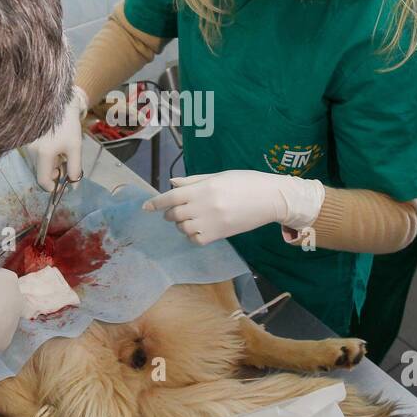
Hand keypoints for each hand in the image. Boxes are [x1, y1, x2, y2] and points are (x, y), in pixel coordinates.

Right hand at [25, 86, 87, 190]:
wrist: (58, 100)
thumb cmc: (68, 124)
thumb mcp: (75, 147)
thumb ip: (75, 169)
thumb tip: (73, 186)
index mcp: (43, 153)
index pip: (42, 180)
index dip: (52, 186)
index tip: (60, 183)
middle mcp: (30, 150)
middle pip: (40, 171)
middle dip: (53, 171)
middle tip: (65, 162)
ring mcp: (26, 144)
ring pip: (37, 162)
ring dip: (50, 162)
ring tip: (61, 149)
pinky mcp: (25, 138)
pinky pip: (34, 153)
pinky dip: (44, 154)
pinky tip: (53, 143)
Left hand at [142, 169, 324, 244]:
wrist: (270, 198)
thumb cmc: (245, 182)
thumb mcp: (218, 176)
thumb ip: (193, 181)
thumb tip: (172, 183)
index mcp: (204, 188)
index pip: (171, 197)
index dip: (156, 203)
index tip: (146, 207)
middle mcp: (205, 206)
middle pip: (175, 214)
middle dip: (170, 213)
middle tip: (174, 211)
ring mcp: (212, 222)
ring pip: (184, 228)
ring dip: (181, 225)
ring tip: (189, 219)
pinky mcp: (220, 234)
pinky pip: (197, 239)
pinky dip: (193, 236)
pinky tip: (199, 229)